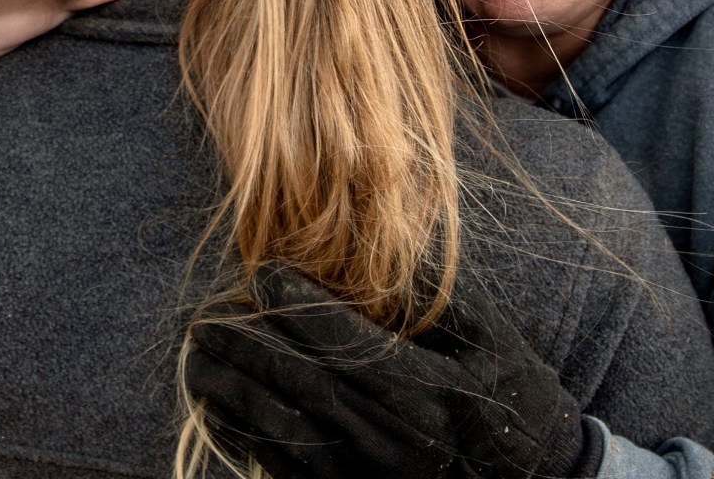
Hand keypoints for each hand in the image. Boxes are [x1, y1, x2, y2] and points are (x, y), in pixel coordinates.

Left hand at [185, 262, 599, 478]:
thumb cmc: (515, 401)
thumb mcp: (492, 340)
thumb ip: (437, 299)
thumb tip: (382, 256)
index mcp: (427, 395)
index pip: (344, 344)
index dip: (298, 306)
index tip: (263, 272)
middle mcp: (391, 441)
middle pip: (302, 385)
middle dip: (248, 345)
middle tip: (207, 315)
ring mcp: (367, 476)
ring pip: (283, 429)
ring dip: (233, 390)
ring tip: (199, 358)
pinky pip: (284, 468)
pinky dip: (244, 435)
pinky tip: (219, 408)